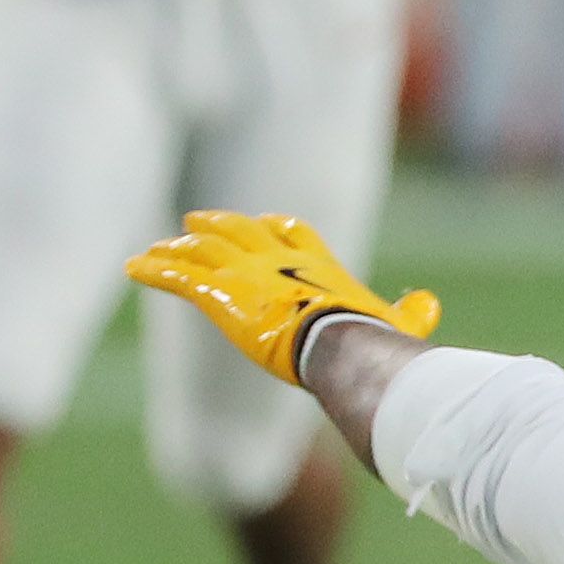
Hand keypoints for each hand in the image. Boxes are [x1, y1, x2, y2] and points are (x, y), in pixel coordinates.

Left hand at [126, 209, 439, 385]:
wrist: (339, 343)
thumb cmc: (369, 337)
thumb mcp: (396, 322)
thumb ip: (412, 311)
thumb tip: (430, 303)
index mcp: (316, 264)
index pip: (290, 231)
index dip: (273, 225)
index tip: (262, 221)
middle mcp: (276, 261)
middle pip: (239, 231)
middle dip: (216, 224)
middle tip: (195, 220)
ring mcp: (246, 275)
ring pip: (202, 250)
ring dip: (178, 247)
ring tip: (157, 247)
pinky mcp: (220, 296)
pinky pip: (179, 277)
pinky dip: (155, 270)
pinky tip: (133, 268)